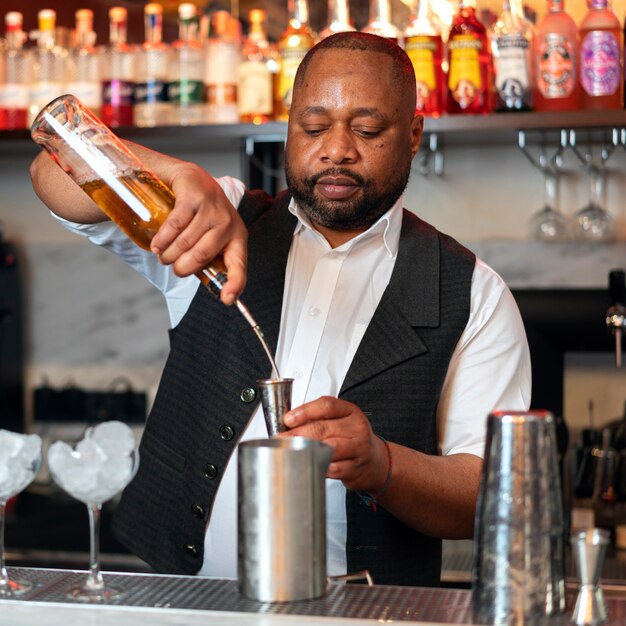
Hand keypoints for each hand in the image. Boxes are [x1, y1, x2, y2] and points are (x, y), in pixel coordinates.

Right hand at [146, 159, 247, 304]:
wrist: (189, 177)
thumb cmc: (199, 211)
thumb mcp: (209, 235)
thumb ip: (207, 257)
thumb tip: (204, 284)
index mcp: (237, 236)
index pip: (239, 265)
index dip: (234, 284)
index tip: (227, 299)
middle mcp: (228, 222)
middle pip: (202, 256)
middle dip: (182, 268)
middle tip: (173, 266)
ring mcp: (212, 208)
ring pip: (186, 243)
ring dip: (169, 255)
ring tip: (163, 254)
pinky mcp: (195, 196)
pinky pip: (175, 226)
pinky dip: (162, 239)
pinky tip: (158, 245)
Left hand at [281, 396, 388, 493]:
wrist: (374, 460)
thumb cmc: (352, 438)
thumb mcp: (340, 420)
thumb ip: (319, 418)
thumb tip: (289, 422)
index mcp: (350, 411)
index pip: (327, 406)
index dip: (305, 411)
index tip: (288, 419)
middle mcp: (356, 427)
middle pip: (323, 428)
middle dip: (298, 434)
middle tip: (282, 439)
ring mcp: (358, 448)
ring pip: (328, 447)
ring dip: (306, 450)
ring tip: (292, 451)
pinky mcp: (356, 468)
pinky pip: (334, 468)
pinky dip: (320, 466)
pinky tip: (311, 464)